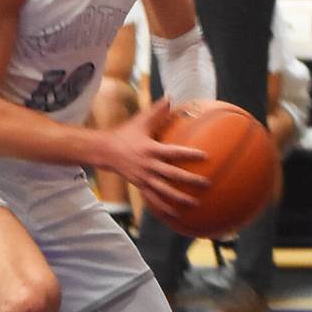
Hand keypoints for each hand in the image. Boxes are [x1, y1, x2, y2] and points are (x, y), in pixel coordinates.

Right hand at [103, 97, 208, 217]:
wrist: (105, 151)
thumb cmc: (125, 133)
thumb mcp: (140, 120)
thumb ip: (157, 110)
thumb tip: (171, 97)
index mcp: (151, 149)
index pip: (173, 152)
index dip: (189, 154)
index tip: (205, 156)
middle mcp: (148, 166)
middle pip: (172, 175)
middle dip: (190, 180)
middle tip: (207, 184)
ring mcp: (144, 178)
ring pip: (164, 191)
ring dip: (180, 198)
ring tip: (195, 203)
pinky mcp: (140, 185)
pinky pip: (153, 199)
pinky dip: (164, 207)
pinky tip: (176, 215)